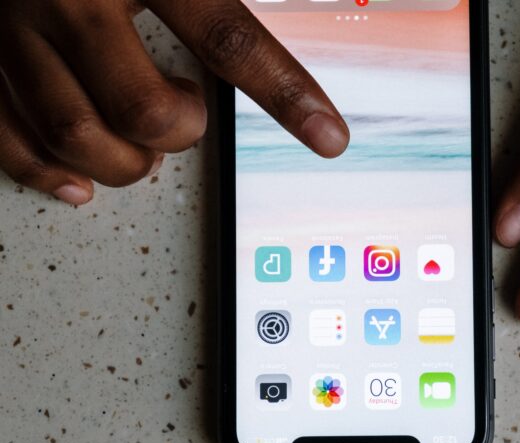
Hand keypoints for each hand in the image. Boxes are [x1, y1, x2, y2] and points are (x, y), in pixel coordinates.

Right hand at [0, 0, 348, 204]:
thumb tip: (274, 21)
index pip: (227, 37)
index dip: (284, 92)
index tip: (328, 136)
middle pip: (144, 110)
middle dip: (180, 133)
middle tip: (187, 116)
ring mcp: (12, 29)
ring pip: (76, 134)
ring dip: (124, 162)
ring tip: (141, 145)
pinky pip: (7, 137)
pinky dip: (46, 172)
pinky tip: (80, 184)